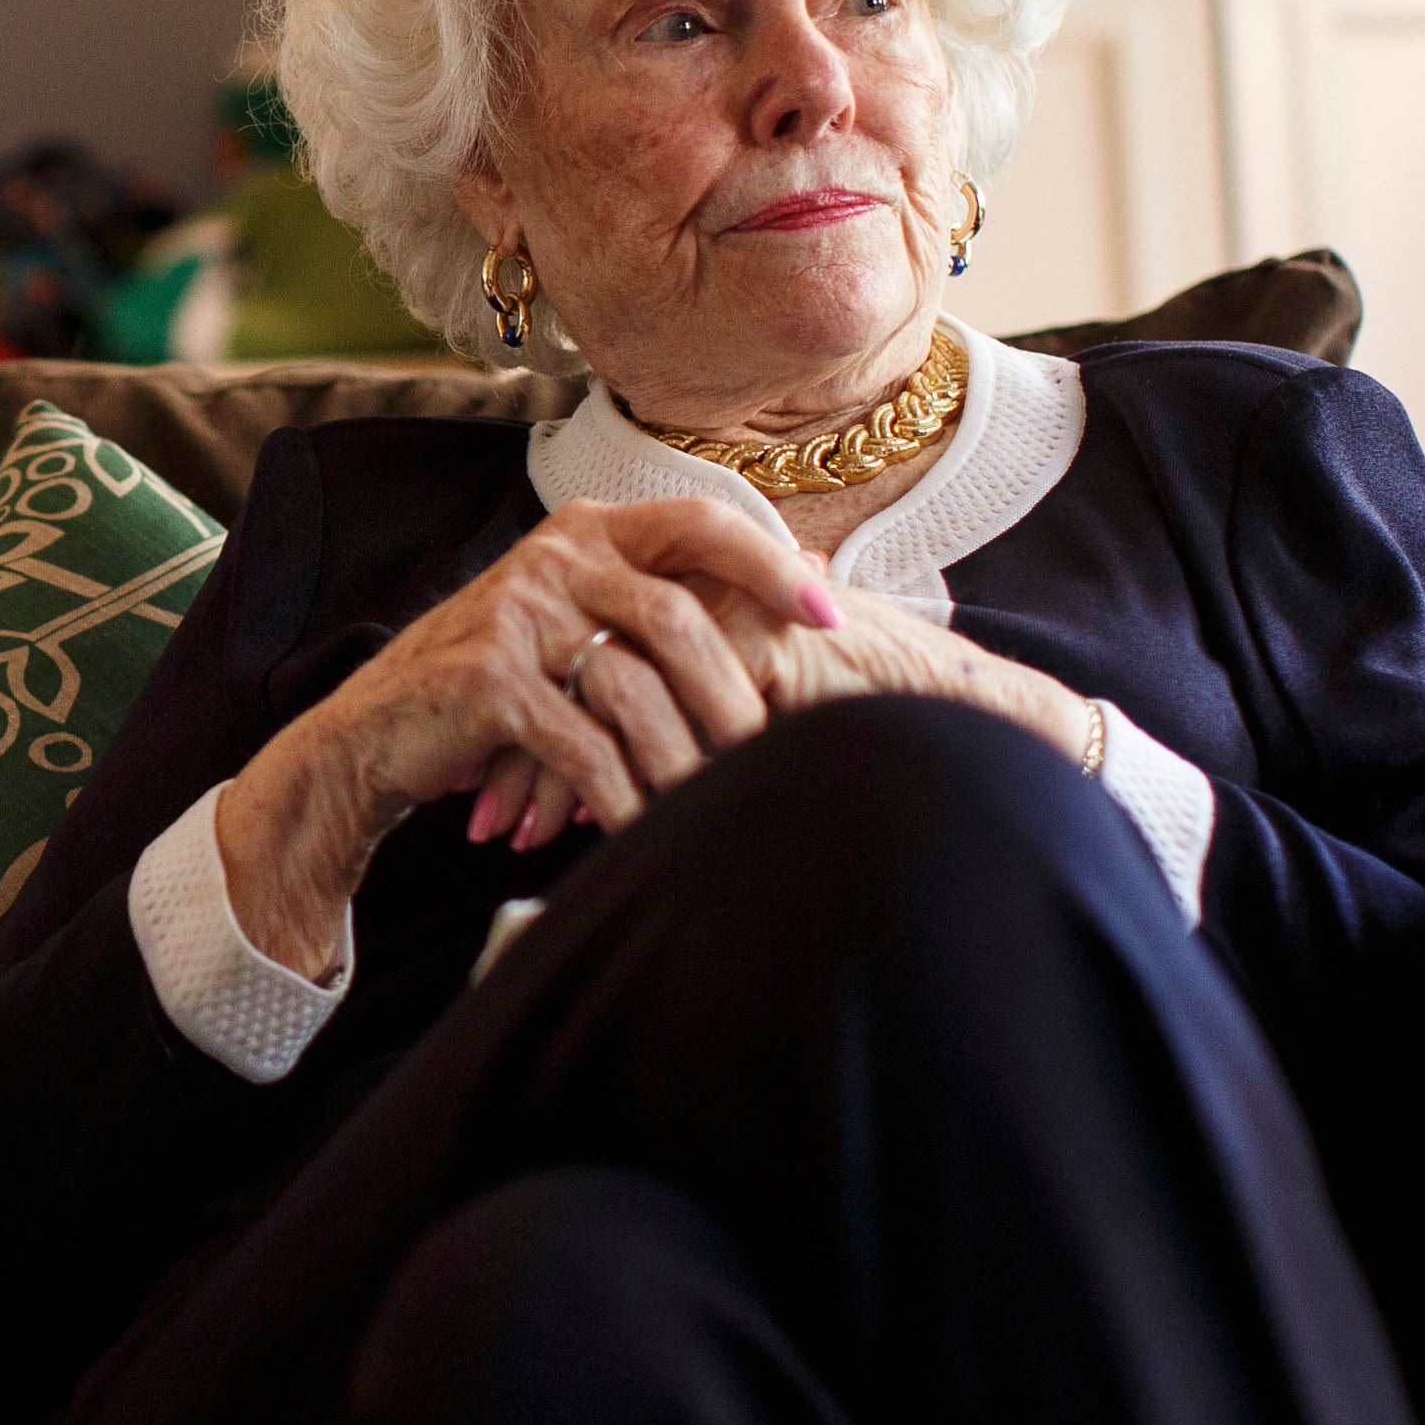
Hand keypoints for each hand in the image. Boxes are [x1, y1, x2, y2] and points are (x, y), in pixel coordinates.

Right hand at [212, 500, 835, 976]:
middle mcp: (552, 560)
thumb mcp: (573, 621)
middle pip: (676, 613)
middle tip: (773, 750)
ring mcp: (516, 616)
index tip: (830, 614)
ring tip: (712, 805)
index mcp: (584, 532)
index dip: (769, 564)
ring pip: (635, 686)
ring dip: (684, 757)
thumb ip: (659, 602)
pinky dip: (623, 796)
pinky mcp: (490, 683)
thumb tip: (810, 587)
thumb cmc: (498, 686)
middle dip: (735, 690)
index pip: (698, 522)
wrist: (373, 736)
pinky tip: (643, 829)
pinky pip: (585, 746)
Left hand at [472, 573, 1092, 843]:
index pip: (569, 655)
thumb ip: (656, 724)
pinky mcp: (755, 632)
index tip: (478, 789)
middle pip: (567, 668)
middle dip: (515, 750)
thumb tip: (564, 790)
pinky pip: (662, 704)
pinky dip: (610, 774)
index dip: (518, 722)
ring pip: (600, 686)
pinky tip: (576, 830)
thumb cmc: (835, 720)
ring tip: (507, 835)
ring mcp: (721, 603)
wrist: (948, 709)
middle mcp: (689, 589)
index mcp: (677, 596)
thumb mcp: (728, 721)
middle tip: (476, 816)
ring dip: (550, 769)